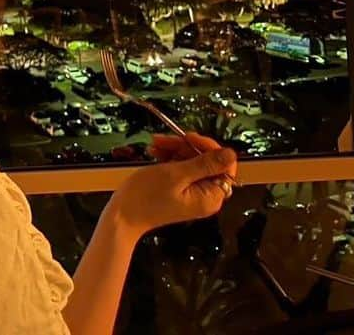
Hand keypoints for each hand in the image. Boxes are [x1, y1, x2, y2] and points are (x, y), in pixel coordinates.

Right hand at [107, 132, 237, 238]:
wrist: (122, 214)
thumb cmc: (145, 198)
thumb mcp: (176, 175)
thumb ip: (205, 164)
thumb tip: (230, 154)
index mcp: (210, 196)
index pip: (223, 165)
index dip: (208, 148)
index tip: (190, 138)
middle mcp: (205, 196)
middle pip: (206, 161)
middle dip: (186, 147)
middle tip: (167, 140)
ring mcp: (192, 192)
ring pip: (192, 160)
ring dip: (175, 149)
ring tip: (156, 145)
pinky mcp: (180, 189)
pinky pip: (181, 167)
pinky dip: (169, 157)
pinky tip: (156, 152)